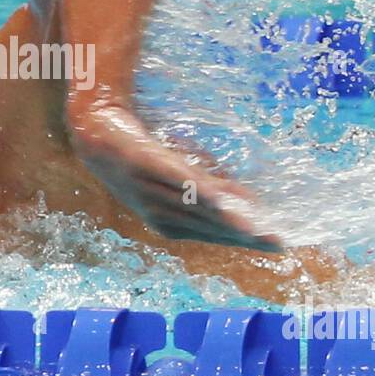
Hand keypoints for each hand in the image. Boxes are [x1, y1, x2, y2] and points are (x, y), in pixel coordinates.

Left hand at [67, 101, 284, 253]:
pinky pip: (175, 179)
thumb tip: (249, 202)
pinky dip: (199, 190)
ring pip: (197, 207)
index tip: (278, 246)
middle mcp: (160, 212)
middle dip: (245, 235)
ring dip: (229, 220)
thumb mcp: (180, 173)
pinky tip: (220, 198)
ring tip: (258, 229)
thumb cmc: (141, 153)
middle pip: (209, 225)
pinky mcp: (146, 163)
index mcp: (169, 221)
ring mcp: (152, 189)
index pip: (214, 233)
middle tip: (279, 243)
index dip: (246, 238)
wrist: (95, 129)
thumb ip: (211, 187)